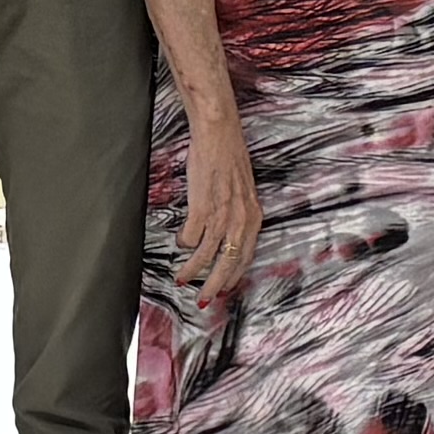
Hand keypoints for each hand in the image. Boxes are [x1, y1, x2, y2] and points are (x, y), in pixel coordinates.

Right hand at [174, 119, 259, 302]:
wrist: (219, 134)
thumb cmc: (229, 158)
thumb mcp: (243, 191)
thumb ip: (240, 214)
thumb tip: (228, 234)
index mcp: (254, 217)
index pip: (246, 257)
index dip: (233, 277)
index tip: (224, 289)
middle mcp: (241, 220)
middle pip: (228, 264)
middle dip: (213, 285)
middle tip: (203, 299)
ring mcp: (221, 215)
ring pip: (206, 255)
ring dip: (192, 270)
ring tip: (182, 279)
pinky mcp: (202, 207)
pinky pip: (190, 236)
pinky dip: (183, 243)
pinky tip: (180, 243)